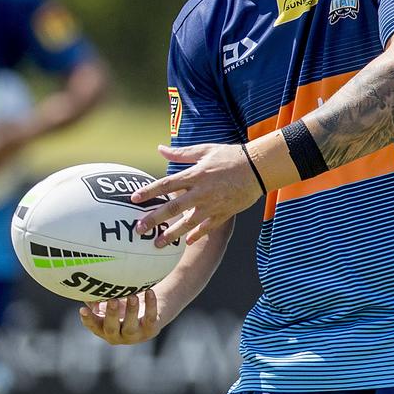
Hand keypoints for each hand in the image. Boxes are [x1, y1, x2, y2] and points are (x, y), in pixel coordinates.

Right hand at [77, 289, 163, 345]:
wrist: (148, 316)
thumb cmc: (121, 308)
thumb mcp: (107, 305)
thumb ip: (95, 298)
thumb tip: (84, 284)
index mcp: (103, 329)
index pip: (93, 325)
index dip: (88, 319)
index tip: (83, 309)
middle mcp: (117, 336)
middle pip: (111, 328)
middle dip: (111, 315)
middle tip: (112, 300)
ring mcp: (134, 336)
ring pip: (131, 326)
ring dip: (131, 311)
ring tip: (132, 296)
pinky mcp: (150, 330)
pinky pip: (150, 318)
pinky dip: (150, 305)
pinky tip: (149, 292)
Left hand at [132, 143, 262, 246]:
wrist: (259, 168)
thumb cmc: (230, 156)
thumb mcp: (205, 150)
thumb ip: (181, 153)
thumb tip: (160, 148)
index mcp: (195, 175)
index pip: (166, 184)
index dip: (149, 192)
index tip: (134, 198)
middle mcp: (201, 192)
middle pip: (173, 208)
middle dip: (155, 219)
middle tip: (138, 229)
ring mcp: (213, 205)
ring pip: (188, 223)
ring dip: (172, 234)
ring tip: (157, 244)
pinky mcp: (224, 213)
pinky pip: (207, 227)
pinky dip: (196, 235)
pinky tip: (186, 242)